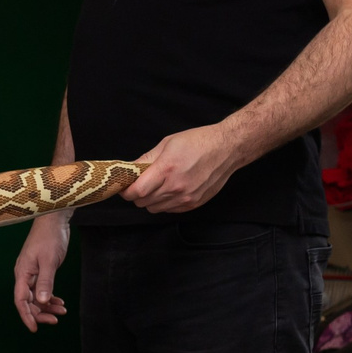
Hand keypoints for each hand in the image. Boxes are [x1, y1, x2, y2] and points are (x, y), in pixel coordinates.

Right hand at [11, 213, 70, 331]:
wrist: (53, 221)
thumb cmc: (49, 238)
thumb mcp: (49, 261)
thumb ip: (45, 282)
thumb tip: (42, 301)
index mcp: (22, 273)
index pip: (20, 300)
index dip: (26, 316)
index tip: (35, 328)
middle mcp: (24, 275)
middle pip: (28, 302)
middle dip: (40, 313)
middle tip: (55, 320)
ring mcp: (32, 273)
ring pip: (36, 297)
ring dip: (47, 307)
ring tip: (62, 311)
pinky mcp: (40, 271)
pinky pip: (42, 290)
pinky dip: (50, 298)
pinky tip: (60, 302)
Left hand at [122, 123, 245, 214]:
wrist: (226, 149)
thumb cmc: (197, 142)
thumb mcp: (167, 143)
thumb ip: (146, 159)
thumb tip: (130, 169)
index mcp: (166, 169)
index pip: (137, 192)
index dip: (126, 192)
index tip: (125, 187)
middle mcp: (176, 187)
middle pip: (143, 202)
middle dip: (137, 195)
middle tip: (139, 185)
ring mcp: (186, 198)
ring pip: (155, 209)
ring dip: (150, 200)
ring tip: (156, 187)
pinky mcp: (193, 204)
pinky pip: (169, 210)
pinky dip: (164, 203)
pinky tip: (169, 190)